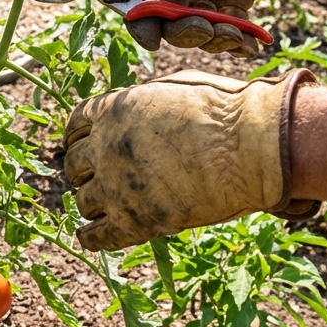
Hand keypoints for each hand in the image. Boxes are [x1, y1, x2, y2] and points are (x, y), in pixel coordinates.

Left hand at [63, 69, 318, 251]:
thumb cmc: (225, 112)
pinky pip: (96, 236)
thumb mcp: (174, 89)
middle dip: (85, 171)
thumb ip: (144, 103)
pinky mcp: (135, 221)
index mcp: (113, 110)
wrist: (253, 148)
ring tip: (105, 207)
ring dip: (93, 203)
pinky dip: (91, 237)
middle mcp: (104, 147)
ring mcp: (116, 186)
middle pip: (74, 165)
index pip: (75, 125)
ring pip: (82, 202)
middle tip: (99, 177)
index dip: (79, 137)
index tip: (84, 145)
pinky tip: (92, 236)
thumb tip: (138, 111)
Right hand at [128, 0, 326, 57]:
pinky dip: (237, 44)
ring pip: (196, 31)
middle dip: (181, 31)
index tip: (152, 37)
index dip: (139, 19)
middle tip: (204, 28)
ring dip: (211, 39)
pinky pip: (229, 31)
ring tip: (233, 34)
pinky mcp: (233, 4)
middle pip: (165, 21)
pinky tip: (249, 45)